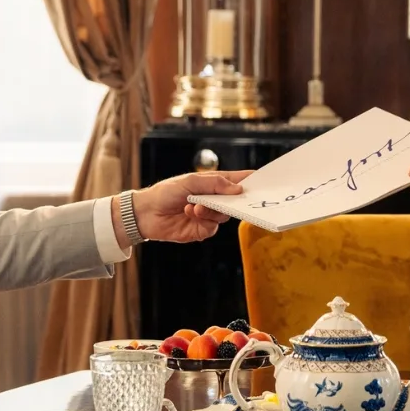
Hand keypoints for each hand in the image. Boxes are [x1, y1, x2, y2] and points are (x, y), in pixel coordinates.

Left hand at [128, 170, 253, 243]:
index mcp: (212, 183)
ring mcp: (209, 216)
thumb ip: (215, 184)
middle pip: (236, 201)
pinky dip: (203, 220)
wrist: (146, 214)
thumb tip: (238, 189)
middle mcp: (214, 200)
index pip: (236, 181)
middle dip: (234, 200)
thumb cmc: (165, 192)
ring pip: (224, 216)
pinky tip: (189, 213)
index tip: (263, 180)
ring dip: (211, 210)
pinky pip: (213, 228)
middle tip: (236, 198)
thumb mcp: (190, 181)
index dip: (250, 180)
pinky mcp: (202, 230)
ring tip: (195, 206)